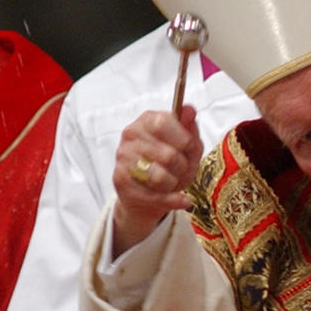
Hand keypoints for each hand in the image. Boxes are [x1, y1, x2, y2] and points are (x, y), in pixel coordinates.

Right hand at [111, 106, 202, 255]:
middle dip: (183, 167)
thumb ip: (189, 127)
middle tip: (182, 169)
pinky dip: (172, 200)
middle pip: (168, 155)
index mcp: (147, 119)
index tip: (189, 148)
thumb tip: (189, 109)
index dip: (184, 140)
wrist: (150, 192)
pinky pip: (154, 196)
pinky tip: (180, 199)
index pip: (164, 123)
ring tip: (173, 181)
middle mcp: (130, 135)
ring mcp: (123, 157)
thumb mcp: (187, 144)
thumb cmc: (171, 163)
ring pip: (160, 177)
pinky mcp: (120, 180)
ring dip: (175, 183)